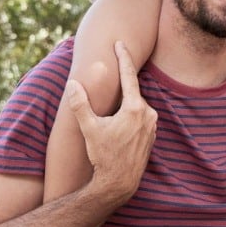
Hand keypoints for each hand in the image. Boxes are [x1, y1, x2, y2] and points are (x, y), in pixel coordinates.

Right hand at [70, 41, 156, 203]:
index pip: (129, 76)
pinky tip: (119, 125)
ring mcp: (153, 125)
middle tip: (110, 84)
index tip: (121, 43)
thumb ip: (80, 105)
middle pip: (131, 92)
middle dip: (120, 87)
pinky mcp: (153, 134)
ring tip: (110, 115)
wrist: (120, 183)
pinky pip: (140, 117)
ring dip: (124, 105)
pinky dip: (130, 116)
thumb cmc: (104, 156)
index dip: (124, 58)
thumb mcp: (89, 129)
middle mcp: (148, 113)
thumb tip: (72, 83)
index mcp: (134, 108)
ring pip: (136, 106)